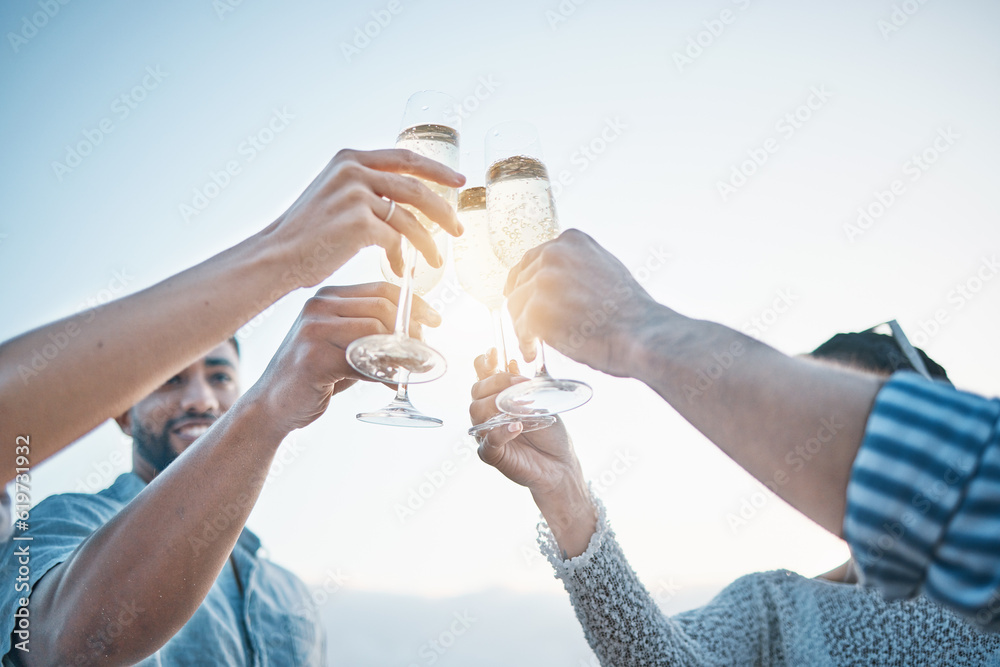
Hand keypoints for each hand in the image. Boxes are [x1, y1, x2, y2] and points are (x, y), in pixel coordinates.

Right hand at [248, 282, 439, 434]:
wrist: (272, 405)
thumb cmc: (314, 376)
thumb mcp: (344, 346)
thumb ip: (373, 335)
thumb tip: (420, 335)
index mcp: (328, 298)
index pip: (382, 289)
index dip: (414, 303)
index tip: (435, 320)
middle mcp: (319, 307)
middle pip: (383, 308)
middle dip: (411, 331)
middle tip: (423, 354)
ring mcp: (313, 331)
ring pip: (376, 333)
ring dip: (402, 354)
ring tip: (410, 370)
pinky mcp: (313, 358)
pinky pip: (363, 362)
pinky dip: (385, 375)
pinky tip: (391, 385)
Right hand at [271, 148, 465, 286]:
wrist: (277, 256)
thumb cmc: (306, 233)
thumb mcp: (333, 194)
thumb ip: (363, 187)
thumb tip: (401, 199)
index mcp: (350, 159)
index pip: (406, 157)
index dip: (437, 169)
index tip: (459, 180)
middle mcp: (354, 171)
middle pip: (416, 187)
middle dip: (443, 210)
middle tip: (459, 228)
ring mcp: (357, 196)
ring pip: (410, 217)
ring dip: (428, 241)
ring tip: (436, 259)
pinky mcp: (359, 223)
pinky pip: (396, 241)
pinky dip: (403, 258)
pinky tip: (402, 270)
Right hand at [470, 350, 595, 556]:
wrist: (561, 464)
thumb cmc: (550, 434)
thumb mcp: (540, 402)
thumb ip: (523, 386)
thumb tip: (512, 363)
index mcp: (497, 400)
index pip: (481, 377)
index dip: (484, 364)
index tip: (494, 353)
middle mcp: (488, 415)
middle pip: (476, 391)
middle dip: (497, 383)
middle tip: (520, 385)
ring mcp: (486, 434)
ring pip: (476, 412)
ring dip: (498, 404)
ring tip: (522, 409)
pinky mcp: (492, 454)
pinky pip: (487, 441)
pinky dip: (501, 432)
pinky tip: (516, 427)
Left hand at [504, 229, 660, 377]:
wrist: (640, 333)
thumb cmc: (629, 311)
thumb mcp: (606, 269)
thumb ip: (579, 267)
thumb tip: (558, 279)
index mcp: (572, 240)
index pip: (533, 259)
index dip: (526, 281)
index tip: (525, 296)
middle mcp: (554, 254)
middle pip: (520, 281)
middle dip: (522, 305)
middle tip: (527, 325)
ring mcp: (544, 281)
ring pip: (516, 305)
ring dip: (523, 326)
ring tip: (533, 342)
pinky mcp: (537, 310)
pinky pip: (520, 328)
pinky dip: (525, 342)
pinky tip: (533, 351)